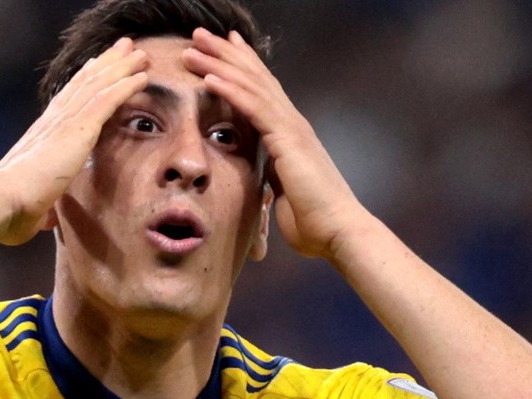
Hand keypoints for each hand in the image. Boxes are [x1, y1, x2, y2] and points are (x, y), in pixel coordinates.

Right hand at [0, 38, 148, 244]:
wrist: (4, 201)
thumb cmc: (12, 211)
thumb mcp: (32, 208)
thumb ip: (42, 209)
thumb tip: (43, 220)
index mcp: (43, 137)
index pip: (67, 102)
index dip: (83, 83)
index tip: (96, 67)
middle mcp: (53, 122)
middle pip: (84, 84)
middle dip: (106, 64)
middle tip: (124, 47)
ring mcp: (65, 122)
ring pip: (98, 85)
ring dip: (121, 67)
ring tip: (139, 51)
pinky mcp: (77, 129)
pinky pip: (107, 100)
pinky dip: (125, 85)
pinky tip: (142, 76)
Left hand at [182, 28, 360, 258]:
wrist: (338, 231)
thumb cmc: (314, 221)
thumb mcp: (283, 195)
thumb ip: (271, 181)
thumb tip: (260, 184)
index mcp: (290, 134)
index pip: (263, 90)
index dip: (243, 66)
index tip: (222, 47)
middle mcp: (293, 123)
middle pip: (255, 78)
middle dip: (226, 53)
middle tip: (200, 33)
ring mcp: (292, 128)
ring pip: (251, 85)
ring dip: (220, 64)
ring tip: (193, 46)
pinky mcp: (288, 141)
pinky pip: (254, 109)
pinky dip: (231, 90)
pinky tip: (209, 77)